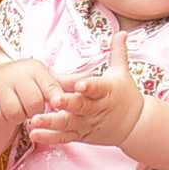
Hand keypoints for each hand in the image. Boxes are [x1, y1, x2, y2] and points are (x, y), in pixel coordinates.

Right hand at [0, 57, 61, 132]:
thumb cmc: (27, 81)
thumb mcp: (46, 78)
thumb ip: (67, 82)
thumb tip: (92, 79)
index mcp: (35, 69)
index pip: (50, 87)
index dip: (55, 98)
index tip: (56, 105)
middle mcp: (16, 74)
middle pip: (34, 104)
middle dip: (36, 111)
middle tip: (32, 108)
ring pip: (16, 113)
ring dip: (20, 117)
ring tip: (20, 109)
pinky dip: (4, 119)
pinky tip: (6, 111)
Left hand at [29, 28, 145, 148]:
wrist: (134, 125)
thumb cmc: (125, 95)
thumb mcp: (122, 73)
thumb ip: (118, 52)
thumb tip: (123, 31)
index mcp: (107, 91)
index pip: (98, 87)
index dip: (89, 86)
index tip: (79, 84)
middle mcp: (97, 108)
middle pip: (81, 106)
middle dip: (68, 104)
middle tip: (54, 101)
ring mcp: (88, 123)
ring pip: (69, 123)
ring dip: (51, 122)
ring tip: (34, 121)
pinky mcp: (81, 134)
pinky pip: (64, 137)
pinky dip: (49, 137)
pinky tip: (34, 133)